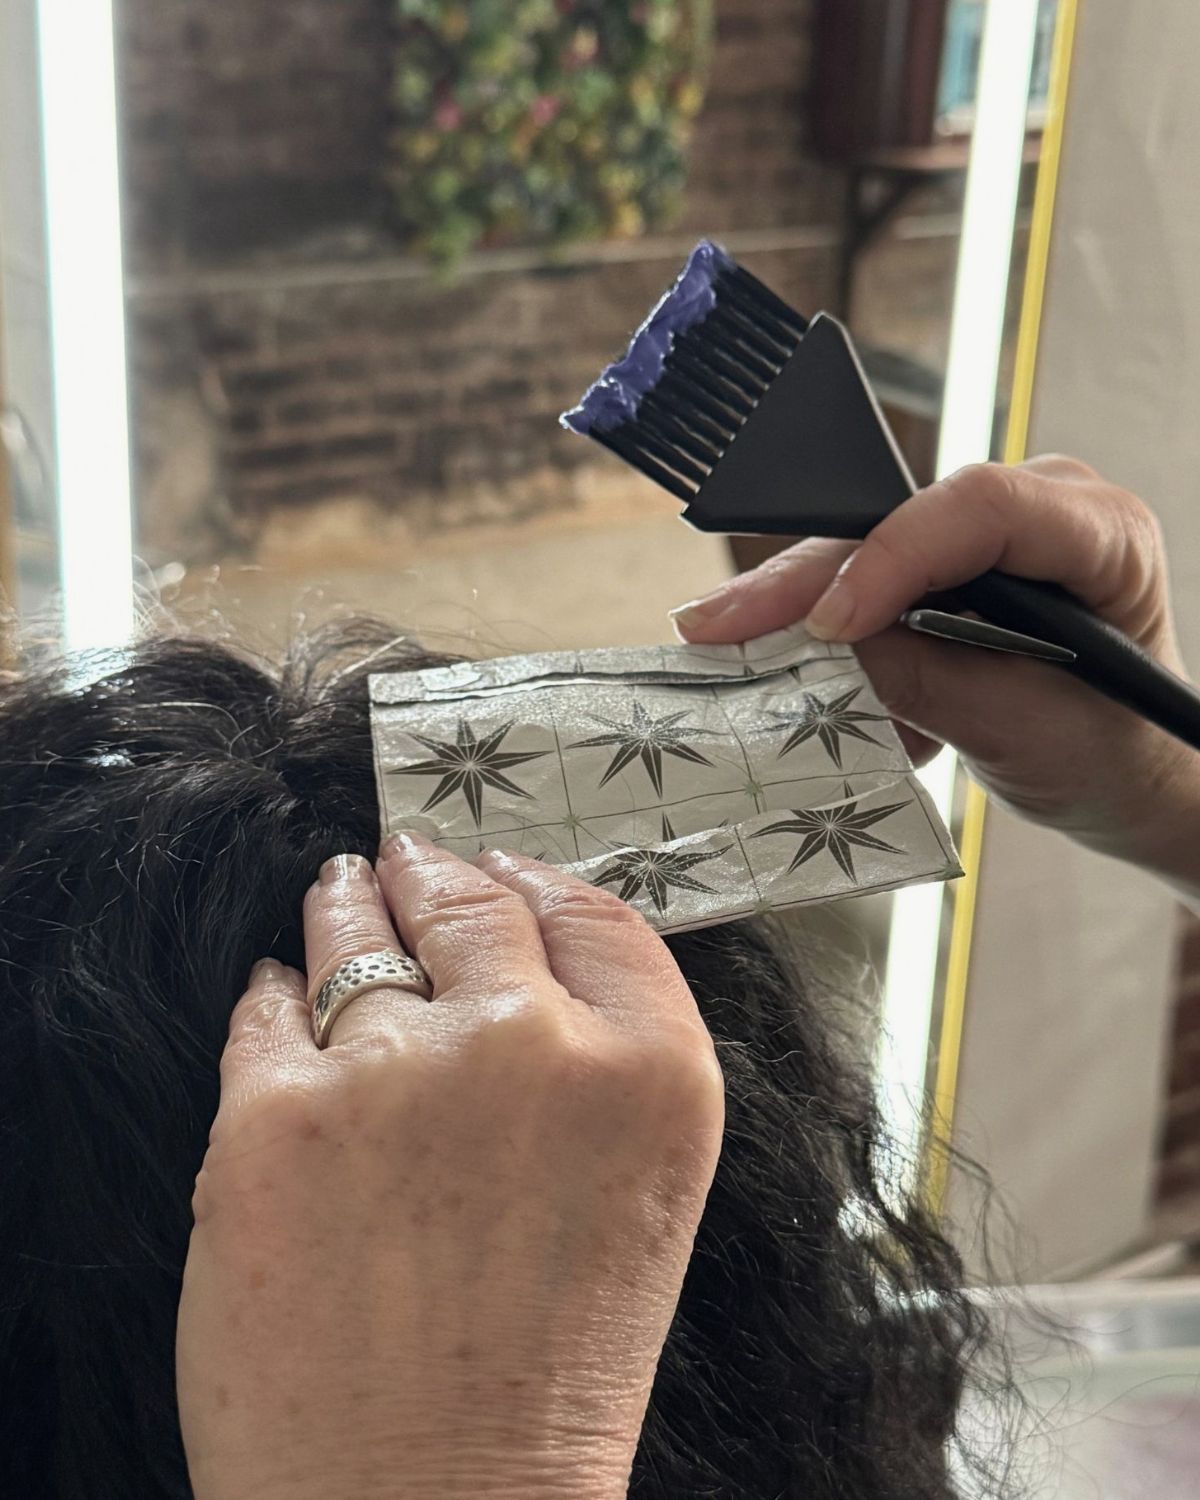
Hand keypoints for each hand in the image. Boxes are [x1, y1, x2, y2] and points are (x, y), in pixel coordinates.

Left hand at [176, 840, 723, 1499]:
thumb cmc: (547, 1378)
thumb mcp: (641, 1197)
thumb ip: (604, 1066)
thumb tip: (519, 955)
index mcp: (652, 1076)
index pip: (593, 916)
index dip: (539, 880)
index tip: (502, 866)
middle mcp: (533, 1049)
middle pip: (472, 902)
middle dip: (432, 873)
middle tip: (405, 859)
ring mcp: (396, 1073)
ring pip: (353, 934)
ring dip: (344, 909)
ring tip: (338, 894)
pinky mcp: (274, 1117)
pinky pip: (265, 1011)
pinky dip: (272, 1000)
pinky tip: (277, 998)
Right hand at [671, 457, 1199, 896]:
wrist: (1125, 776)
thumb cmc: (1113, 750)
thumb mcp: (1028, 730)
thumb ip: (935, 683)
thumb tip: (832, 647)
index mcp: (1100, 534)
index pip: (983, 507)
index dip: (893, 555)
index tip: (829, 624)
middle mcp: (1040, 512)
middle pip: (902, 523)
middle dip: (805, 581)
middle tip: (716, 625)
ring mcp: (988, 540)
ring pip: (868, 552)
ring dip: (801, 612)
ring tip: (729, 652)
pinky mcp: (947, 572)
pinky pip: (866, 585)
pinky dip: (825, 637)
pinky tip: (795, 679)